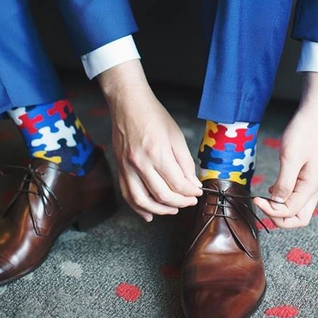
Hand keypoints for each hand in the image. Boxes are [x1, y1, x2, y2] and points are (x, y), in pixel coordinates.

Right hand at [98, 59, 202, 222]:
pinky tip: (149, 214)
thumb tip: (193, 184)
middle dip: (180, 203)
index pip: (178, 184)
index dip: (191, 193)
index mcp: (157, 153)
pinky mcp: (119, 168)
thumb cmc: (153, 115)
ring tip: (173, 209)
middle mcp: (140, 163)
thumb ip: (185, 162)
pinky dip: (137, 208)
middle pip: (162, 195)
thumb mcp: (176, 135)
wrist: (128, 103)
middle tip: (190, 202)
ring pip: (142, 201)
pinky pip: (127, 195)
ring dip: (160, 210)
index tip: (197, 193)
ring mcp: (126, 167)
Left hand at [253, 72, 317, 228]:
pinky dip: (284, 199)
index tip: (256, 199)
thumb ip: (284, 183)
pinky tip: (273, 190)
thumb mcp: (289, 157)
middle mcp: (315, 188)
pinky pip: (297, 196)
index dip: (272, 210)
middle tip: (263, 206)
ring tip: (266, 200)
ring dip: (282, 209)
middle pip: (299, 218)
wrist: (313, 115)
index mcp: (311, 186)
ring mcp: (312, 182)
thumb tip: (277, 203)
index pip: (291, 212)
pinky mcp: (307, 176)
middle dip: (280, 218)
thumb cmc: (303, 133)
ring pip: (298, 209)